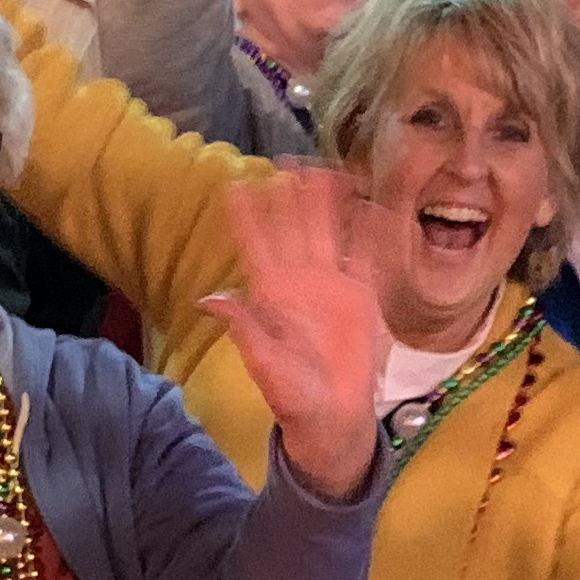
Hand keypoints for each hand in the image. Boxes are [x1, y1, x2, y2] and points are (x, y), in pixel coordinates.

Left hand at [205, 164, 393, 499]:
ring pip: (327, 235)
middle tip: (285, 161)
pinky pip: (366, 259)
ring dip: (326, 205)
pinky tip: (371, 208)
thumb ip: (244, 328)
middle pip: (294, 230)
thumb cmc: (293, 396)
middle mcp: (300, 284)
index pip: (257, 247)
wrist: (332, 417)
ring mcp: (332, 288)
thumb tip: (208, 299)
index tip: (236, 185)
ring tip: (324, 171)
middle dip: (289, 197)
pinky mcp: (361, 299)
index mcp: (272, 296)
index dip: (247, 217)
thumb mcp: (264, 363)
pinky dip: (370, 234)